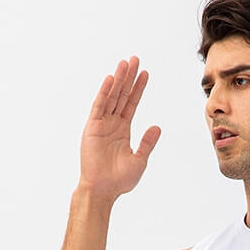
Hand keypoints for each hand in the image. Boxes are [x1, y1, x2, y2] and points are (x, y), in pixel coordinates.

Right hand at [78, 55, 160, 200]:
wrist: (103, 190)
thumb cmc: (120, 180)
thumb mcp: (139, 160)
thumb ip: (147, 142)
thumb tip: (157, 127)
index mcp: (123, 130)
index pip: (131, 104)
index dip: (138, 89)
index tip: (145, 74)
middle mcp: (112, 124)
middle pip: (121, 95)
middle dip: (129, 78)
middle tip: (135, 59)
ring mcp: (101, 124)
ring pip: (111, 97)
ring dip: (118, 80)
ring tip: (125, 63)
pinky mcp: (92, 127)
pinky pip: (99, 106)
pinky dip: (104, 93)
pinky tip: (111, 80)